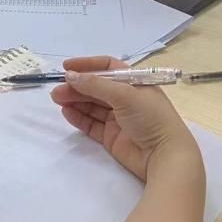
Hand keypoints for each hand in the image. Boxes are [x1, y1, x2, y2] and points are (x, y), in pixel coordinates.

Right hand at [50, 56, 198, 181]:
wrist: (165, 156)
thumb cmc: (151, 118)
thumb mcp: (125, 95)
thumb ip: (95, 85)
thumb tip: (70, 76)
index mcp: (134, 83)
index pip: (108, 68)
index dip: (88, 65)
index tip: (66, 67)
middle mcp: (126, 99)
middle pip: (96, 88)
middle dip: (77, 86)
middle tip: (57, 90)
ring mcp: (118, 118)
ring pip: (91, 105)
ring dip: (74, 100)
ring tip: (57, 99)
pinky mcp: (111, 137)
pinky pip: (91, 124)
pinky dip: (78, 117)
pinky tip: (66, 112)